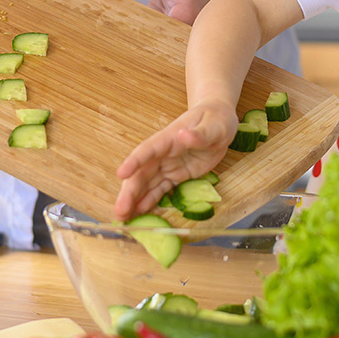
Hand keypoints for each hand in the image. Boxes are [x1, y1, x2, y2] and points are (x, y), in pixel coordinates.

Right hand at [114, 101, 238, 219]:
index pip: (148, 149)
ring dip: (134, 200)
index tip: (120, 174)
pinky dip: (149, 201)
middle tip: (119, 211)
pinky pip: (160, 190)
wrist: (218, 121)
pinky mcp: (176, 175)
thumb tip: (183, 135)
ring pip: (146, 184)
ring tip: (123, 218)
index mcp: (169, 138)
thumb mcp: (214, 126)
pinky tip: (139, 212)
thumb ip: (199, 135)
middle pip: (141, 173)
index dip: (134, 161)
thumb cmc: (215, 119)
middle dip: (129, 192)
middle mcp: (163, 154)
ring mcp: (168, 166)